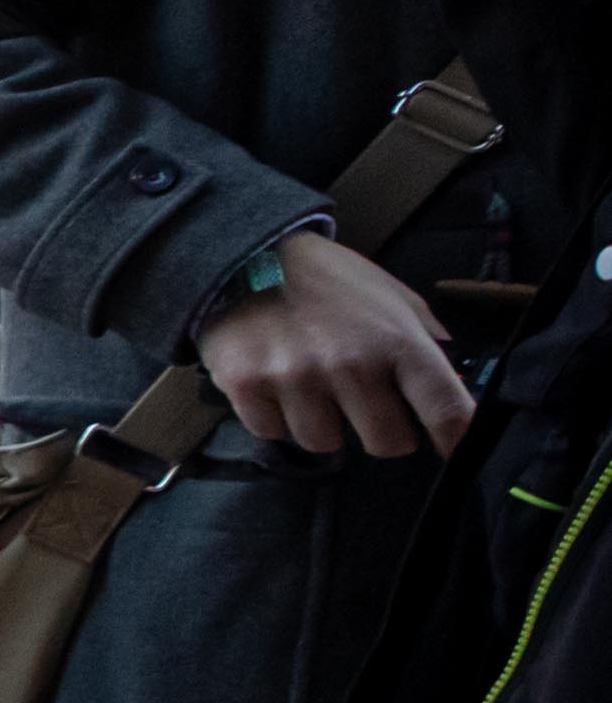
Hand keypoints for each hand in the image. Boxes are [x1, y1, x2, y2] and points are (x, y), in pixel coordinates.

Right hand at [197, 231, 474, 458]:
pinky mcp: (246, 387)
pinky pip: (272, 432)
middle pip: (387, 444)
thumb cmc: (329, 279)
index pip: (446, 410)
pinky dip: (274, 416)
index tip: (454, 450)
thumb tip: (455, 383)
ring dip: (321, 423)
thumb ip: (424, 340)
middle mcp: (350, 365)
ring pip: (323, 443)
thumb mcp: (391, 296)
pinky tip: (272, 384)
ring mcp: (296, 379)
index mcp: (397, 341)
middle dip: (381, 431)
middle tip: (365, 409)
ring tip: (309, 388)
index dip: (456, 440)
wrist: (245, 252)